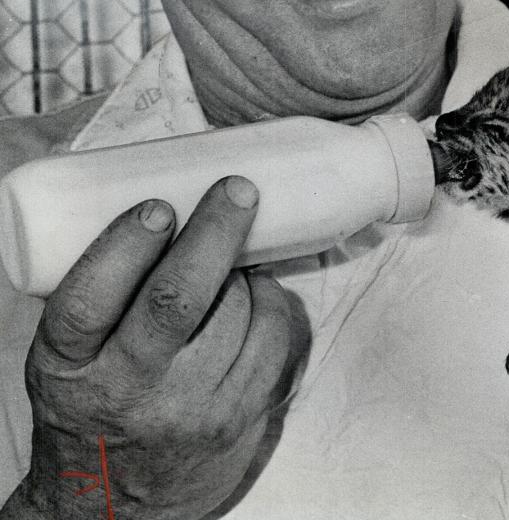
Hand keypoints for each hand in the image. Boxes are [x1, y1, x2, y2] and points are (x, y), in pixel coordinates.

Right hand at [4, 176, 293, 519]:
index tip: (157, 206)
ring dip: (242, 271)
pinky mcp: (235, 422)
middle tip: (236, 190)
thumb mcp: (68, 357)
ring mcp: (187, 411)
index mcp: (69, 366)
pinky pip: (270, 342)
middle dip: (214, 233)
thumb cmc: (90, 404)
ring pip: (233, 314)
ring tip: (234, 256)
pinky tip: (257, 292)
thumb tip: (169, 201)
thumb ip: (101, 294)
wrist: (112, 509)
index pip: (89, 301)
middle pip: (177, 300)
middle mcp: (126, 391)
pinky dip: (271, 303)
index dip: (125, 246)